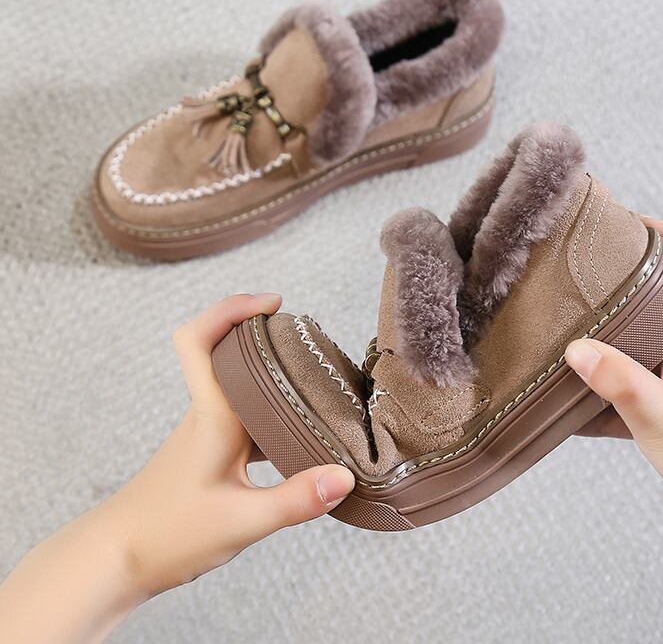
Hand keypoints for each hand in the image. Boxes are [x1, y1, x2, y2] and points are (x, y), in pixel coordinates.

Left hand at [0, 294, 354, 643]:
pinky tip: (298, 435)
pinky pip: (243, 415)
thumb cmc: (167, 537)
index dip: (231, 308)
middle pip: (225, 349)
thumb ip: (295, 501)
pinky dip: (270, 412)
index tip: (272, 303)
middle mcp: (207, 414)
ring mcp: (206, 432)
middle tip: (304, 337)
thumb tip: (345, 477)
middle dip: (262, 332)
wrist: (114, 561)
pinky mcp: (210, 451)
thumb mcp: (240, 523)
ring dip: (269, 373)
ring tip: (313, 382)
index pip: (198, 338)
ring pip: (238, 383)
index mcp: (210, 416)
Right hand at [566, 221, 662, 614]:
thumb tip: (578, 348)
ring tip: (578, 304)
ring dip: (621, 310)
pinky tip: (580, 372)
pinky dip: (609, 358)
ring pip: (652, 323)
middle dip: (640, 264)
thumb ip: (621, 382)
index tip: (644, 227)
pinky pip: (635, 362)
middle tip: (597, 256)